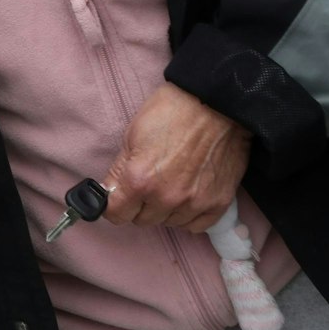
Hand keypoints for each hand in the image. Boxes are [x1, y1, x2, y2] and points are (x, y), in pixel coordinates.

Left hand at [102, 83, 250, 232]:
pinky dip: (189, 215)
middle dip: (140, 205)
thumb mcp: (131, 136)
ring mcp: (194, 203)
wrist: (216, 104)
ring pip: (169, 223)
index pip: (116, 215)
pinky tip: (188, 196)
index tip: (118, 198)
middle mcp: (166, 198)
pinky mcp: (219, 203)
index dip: (114, 205)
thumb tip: (110, 194)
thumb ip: (119, 172)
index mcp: (140, 180)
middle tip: (148, 183)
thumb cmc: (171, 112)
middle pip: (142, 220)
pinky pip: (196, 226)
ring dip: (166, 209)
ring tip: (172, 184)